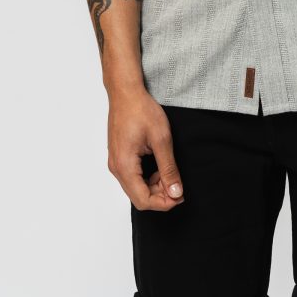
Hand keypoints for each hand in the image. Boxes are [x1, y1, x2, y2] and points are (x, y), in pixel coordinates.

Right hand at [107, 88, 185, 211]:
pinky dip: (147, 177)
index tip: (180, 196)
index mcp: (124, 166)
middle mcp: (116, 168)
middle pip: (138, 197)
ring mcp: (116, 162)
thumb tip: (176, 193)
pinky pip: (132, 177)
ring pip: (135, 188)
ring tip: (169, 172)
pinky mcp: (119, 157)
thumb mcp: (161, 139)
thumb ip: (168, 168)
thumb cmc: (141, 110)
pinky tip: (159, 165)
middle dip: (160, 195)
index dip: (163, 203)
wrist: (126, 92)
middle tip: (178, 184)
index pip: (143, 200)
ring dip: (154, 186)